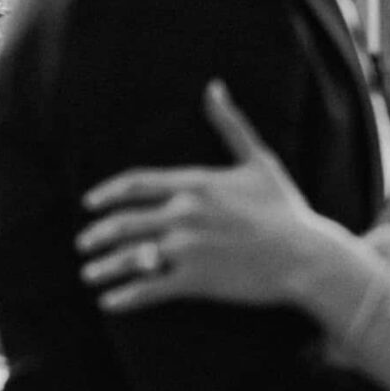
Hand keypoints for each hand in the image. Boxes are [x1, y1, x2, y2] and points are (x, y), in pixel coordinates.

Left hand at [76, 81, 328, 313]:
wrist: (305, 255)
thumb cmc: (285, 208)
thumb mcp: (258, 161)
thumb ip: (230, 124)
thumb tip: (213, 87)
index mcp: (195, 184)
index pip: (136, 184)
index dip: (107, 194)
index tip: (90, 203)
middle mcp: (184, 213)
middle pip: (124, 222)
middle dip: (97, 235)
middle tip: (84, 244)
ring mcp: (187, 248)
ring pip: (129, 257)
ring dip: (103, 268)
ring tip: (90, 275)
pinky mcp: (195, 280)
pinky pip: (148, 289)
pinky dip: (124, 297)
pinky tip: (110, 303)